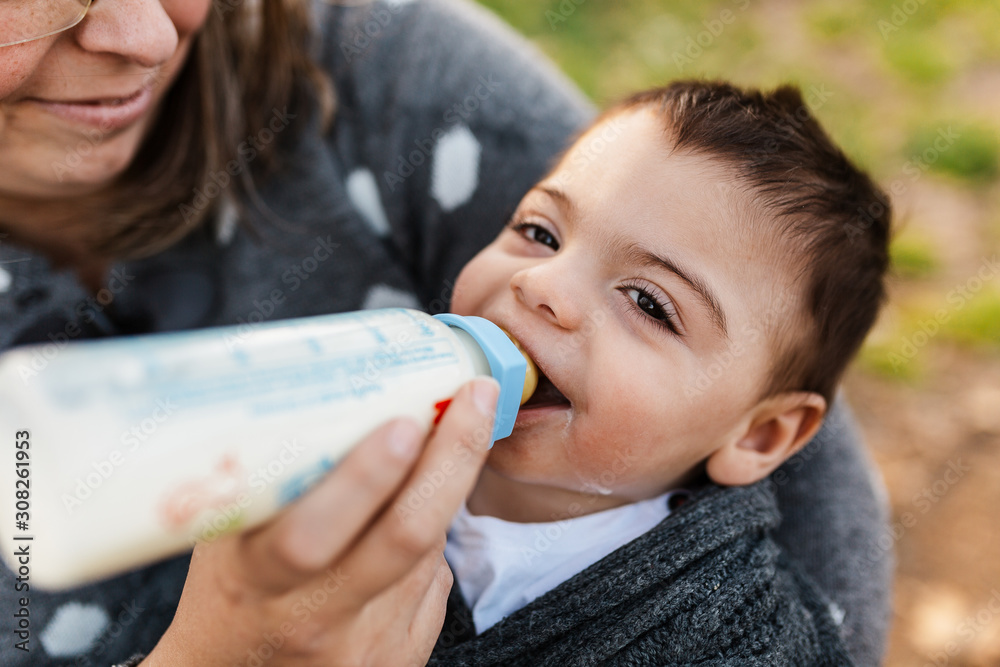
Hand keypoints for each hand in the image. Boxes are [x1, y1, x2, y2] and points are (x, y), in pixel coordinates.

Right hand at [141, 378, 498, 665]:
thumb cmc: (229, 596)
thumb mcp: (226, 537)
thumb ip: (269, 476)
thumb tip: (325, 386)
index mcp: (257, 580)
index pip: (312, 532)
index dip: (366, 476)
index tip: (405, 420)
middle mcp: (315, 617)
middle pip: (405, 534)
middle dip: (450, 458)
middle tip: (474, 400)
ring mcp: (365, 643)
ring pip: (430, 549)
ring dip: (443, 484)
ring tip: (448, 435)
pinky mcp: (401, 657)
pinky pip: (434, 580)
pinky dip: (432, 534)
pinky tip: (416, 510)